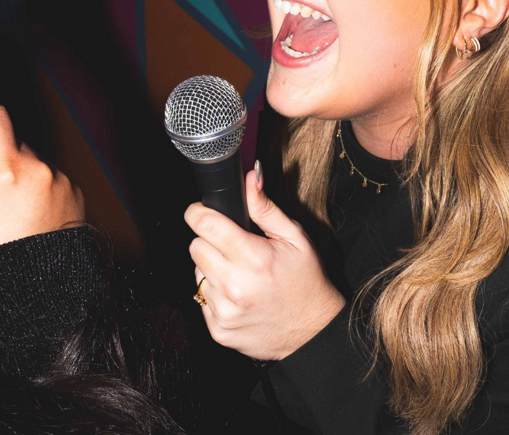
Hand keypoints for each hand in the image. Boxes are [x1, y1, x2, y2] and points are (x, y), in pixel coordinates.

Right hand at [0, 104, 84, 258]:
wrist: (33, 298)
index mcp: (3, 171)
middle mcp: (38, 169)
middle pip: (11, 143)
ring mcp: (60, 181)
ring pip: (32, 162)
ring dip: (19, 178)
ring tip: (8, 216)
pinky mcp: (76, 193)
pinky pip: (52, 178)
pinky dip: (39, 192)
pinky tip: (28, 220)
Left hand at [186, 162, 345, 360]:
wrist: (312, 331)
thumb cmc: (306, 281)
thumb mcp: (295, 238)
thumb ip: (266, 208)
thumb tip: (250, 176)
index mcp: (254, 258)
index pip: (205, 225)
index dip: (198, 213)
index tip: (202, 211)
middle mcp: (235, 286)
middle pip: (195, 247)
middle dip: (209, 242)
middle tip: (232, 247)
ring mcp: (224, 311)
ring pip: (196, 273)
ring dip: (212, 269)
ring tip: (239, 275)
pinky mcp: (218, 330)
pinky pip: (201, 299)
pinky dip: (215, 294)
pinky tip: (238, 296)